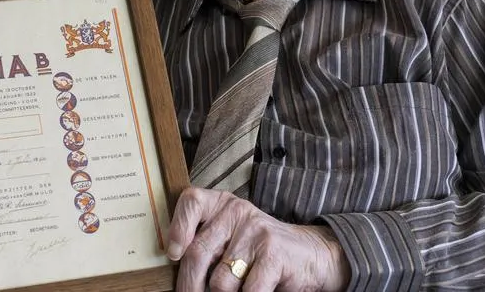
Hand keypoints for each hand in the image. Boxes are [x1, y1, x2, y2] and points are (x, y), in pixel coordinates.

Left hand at [167, 187, 349, 291]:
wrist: (311, 254)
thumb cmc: (260, 250)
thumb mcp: (231, 236)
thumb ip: (206, 243)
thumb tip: (176, 267)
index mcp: (222, 204)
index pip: (192, 201)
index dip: (177, 228)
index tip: (173, 255)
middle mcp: (237, 212)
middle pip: (198, 252)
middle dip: (190, 286)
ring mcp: (256, 232)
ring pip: (220, 281)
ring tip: (234, 291)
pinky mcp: (273, 254)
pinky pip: (247, 290)